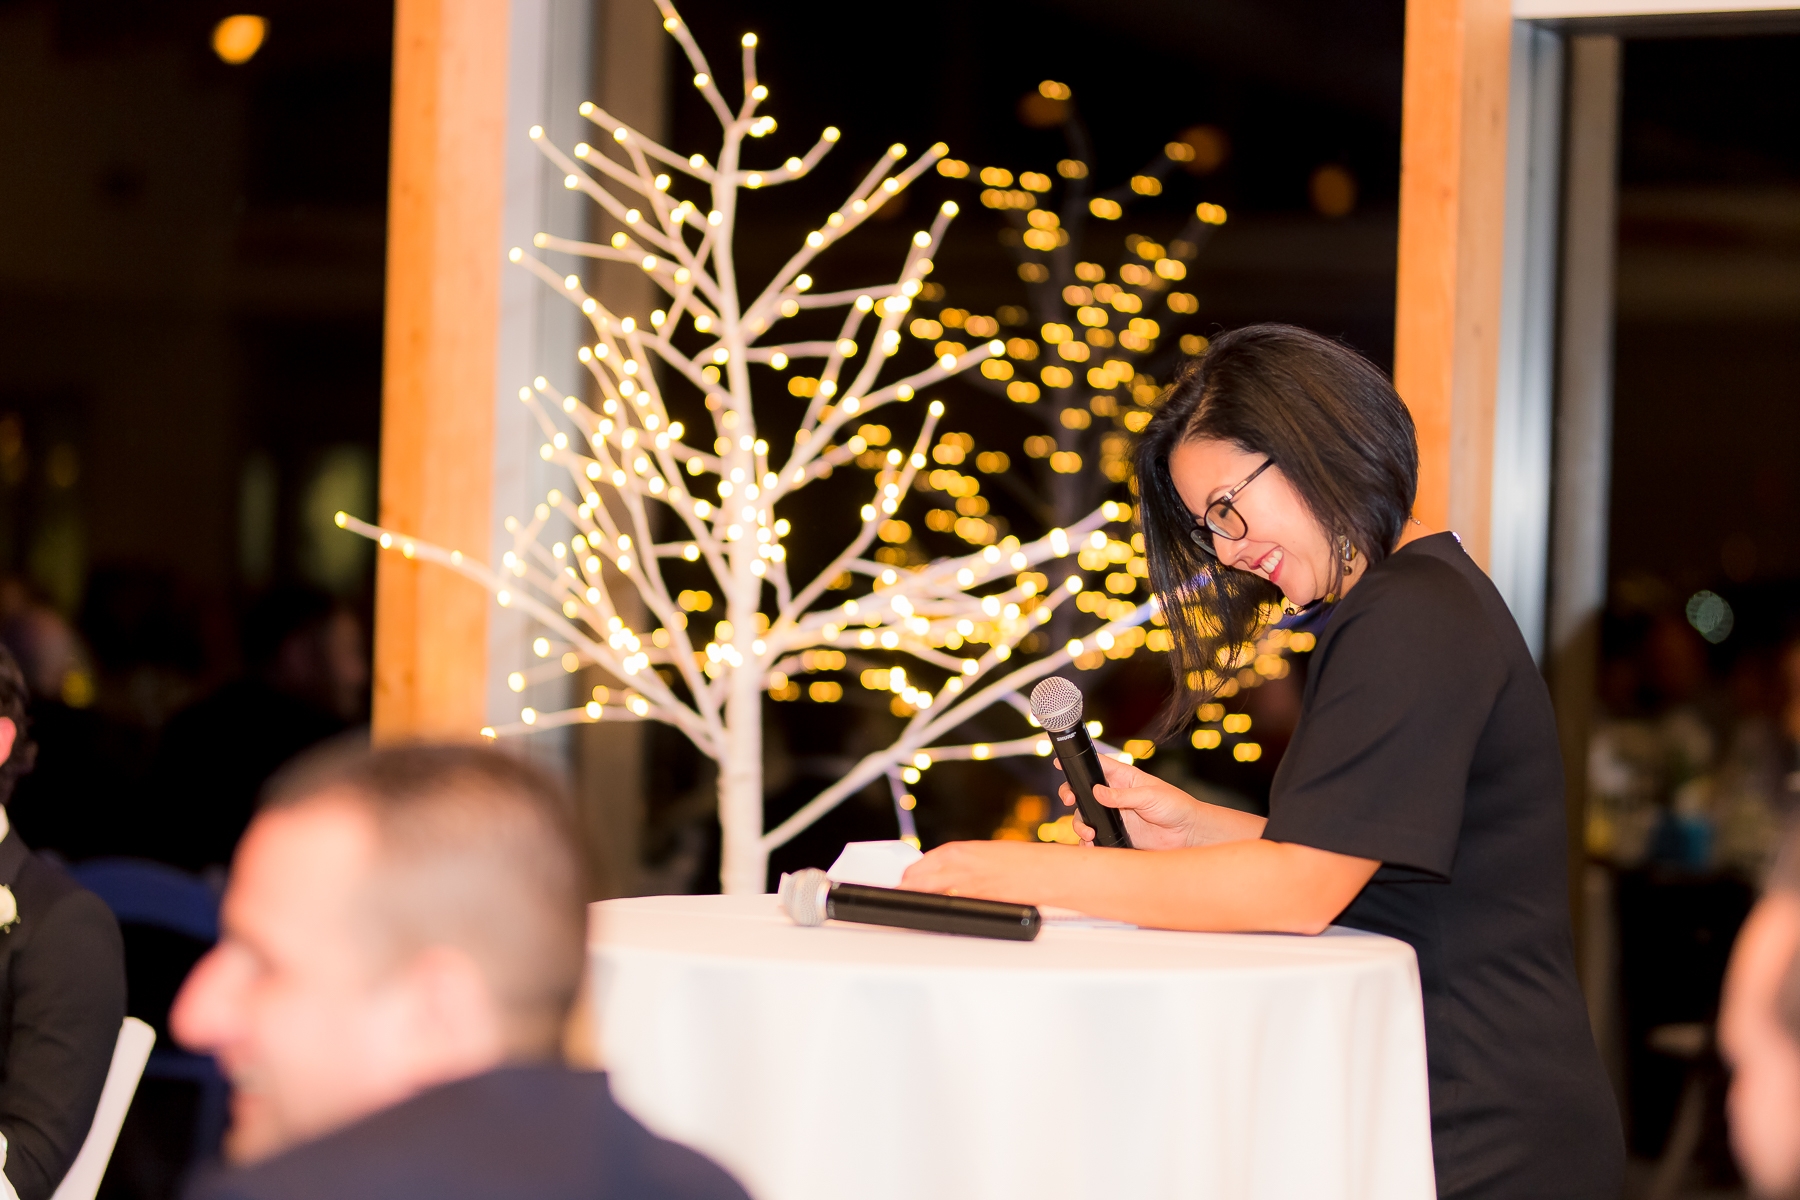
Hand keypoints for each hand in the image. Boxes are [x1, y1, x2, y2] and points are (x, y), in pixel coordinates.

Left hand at [899, 840, 1065, 905]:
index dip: (909, 874)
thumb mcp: (984, 853)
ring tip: (915, 904)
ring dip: (922, 900)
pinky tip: (943, 912)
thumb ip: (961, 863)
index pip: (920, 864)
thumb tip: (943, 873)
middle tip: (900, 894)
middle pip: (917, 882)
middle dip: (907, 889)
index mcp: (960, 852)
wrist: (1047, 873)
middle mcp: (959, 870)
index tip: (904, 879)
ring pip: (932, 897)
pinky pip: (953, 909)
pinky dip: (945, 911)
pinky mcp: (978, 907)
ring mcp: (967, 891)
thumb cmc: (1021, 861)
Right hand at [1062, 756, 1244, 850]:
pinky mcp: (1117, 835)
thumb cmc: (1176, 806)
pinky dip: (1088, 843)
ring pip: (1085, 817)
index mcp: (1123, 778)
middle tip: (1069, 800)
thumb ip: (1123, 795)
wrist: (1188, 834)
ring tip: (1089, 834)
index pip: (1097, 767)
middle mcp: (1114, 796)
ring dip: (1081, 824)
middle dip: (1071, 794)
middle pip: (1083, 792)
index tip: (1060, 764)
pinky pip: (1095, 838)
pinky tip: (1091, 846)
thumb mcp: (1150, 796)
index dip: (1078, 764)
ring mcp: (1113, 816)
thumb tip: (1097, 792)